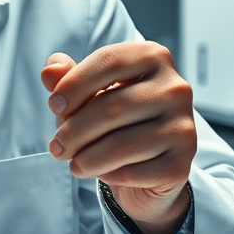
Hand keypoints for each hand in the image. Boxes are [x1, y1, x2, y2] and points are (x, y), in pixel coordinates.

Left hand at [40, 42, 195, 233]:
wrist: (148, 164)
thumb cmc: (113, 118)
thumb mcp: (87, 93)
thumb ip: (67, 79)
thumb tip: (49, 72)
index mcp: (153, 57)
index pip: (108, 61)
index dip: (74, 84)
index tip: (53, 105)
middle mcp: (176, 88)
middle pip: (111, 107)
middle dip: (73, 130)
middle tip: (56, 147)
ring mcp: (183, 127)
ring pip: (120, 144)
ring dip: (85, 158)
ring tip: (72, 161)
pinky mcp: (181, 164)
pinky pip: (132, 172)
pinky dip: (108, 175)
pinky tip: (101, 172)